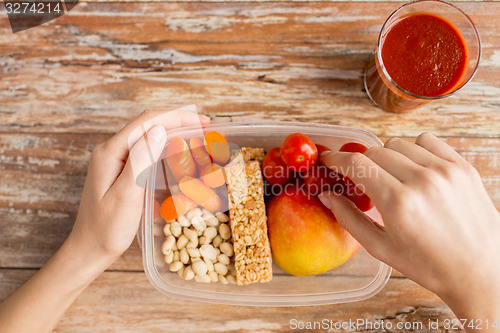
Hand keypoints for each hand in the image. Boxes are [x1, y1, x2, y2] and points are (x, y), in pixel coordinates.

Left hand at [0, 108, 209, 332]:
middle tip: (205, 129)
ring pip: (148, 137)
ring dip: (173, 133)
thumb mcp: (126, 194)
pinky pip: (146, 153)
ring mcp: (115, 161)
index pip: (146, 122)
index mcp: (110, 152)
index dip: (176, 117)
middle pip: (147, 125)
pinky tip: (178, 155)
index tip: (202, 122)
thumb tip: (159, 129)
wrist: (89, 249)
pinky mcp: (121, 172)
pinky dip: (165, 149)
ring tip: (196, 138)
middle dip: (178, 122)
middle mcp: (111, 151)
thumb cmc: (107, 228)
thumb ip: (141, 160)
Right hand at [319, 133, 499, 328]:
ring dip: (387, 156)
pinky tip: (415, 170)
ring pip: (399, 143)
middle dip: (362, 163)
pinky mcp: (462, 166)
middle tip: (361, 179)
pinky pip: (427, 141)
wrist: (481, 271)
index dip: (336, 158)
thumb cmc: (430, 265)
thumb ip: (349, 218)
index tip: (329, 160)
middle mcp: (422, 180)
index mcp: (398, 203)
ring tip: (392, 178)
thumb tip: (327, 196)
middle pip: (375, 151)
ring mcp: (445, 170)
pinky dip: (414, 150)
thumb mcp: (381, 248)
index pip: (356, 163)